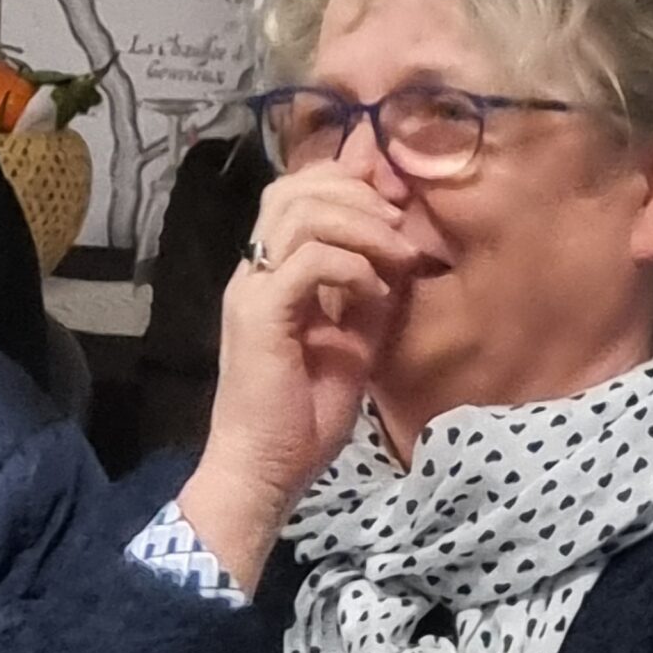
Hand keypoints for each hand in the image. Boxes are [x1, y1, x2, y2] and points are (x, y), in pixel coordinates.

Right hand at [181, 165, 416, 590]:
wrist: (266, 469)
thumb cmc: (303, 415)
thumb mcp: (353, 341)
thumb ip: (368, 294)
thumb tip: (398, 252)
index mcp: (271, 273)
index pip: (296, 193)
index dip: (348, 183)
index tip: (398, 204)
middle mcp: (254, 272)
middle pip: (294, 188)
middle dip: (358, 194)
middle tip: (400, 227)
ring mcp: (252, 290)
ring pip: (300, 213)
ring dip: (361, 225)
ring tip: (396, 256)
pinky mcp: (260, 315)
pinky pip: (307, 262)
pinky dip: (352, 267)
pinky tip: (376, 292)